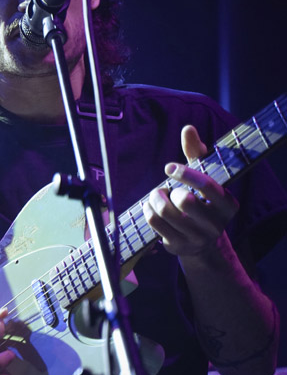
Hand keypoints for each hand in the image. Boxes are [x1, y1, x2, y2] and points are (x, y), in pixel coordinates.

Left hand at [142, 125, 239, 256]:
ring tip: (156, 196)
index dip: (186, 174)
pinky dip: (147, 210)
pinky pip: (155, 223)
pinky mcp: (178, 246)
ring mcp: (197, 238)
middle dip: (167, 190)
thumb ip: (197, 153)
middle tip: (164, 188)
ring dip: (154, 199)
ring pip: (165, 212)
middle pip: (183, 200)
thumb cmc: (201, 199)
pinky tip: (150, 207)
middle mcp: (216, 224)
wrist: (202, 243)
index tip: (169, 167)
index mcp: (228, 204)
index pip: (207, 186)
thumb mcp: (204, 178)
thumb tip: (188, 128)